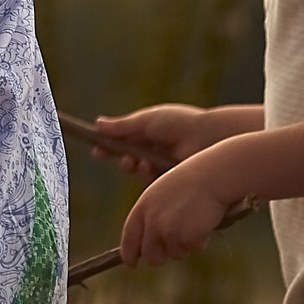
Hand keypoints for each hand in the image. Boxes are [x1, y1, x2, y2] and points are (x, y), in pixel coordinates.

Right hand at [91, 105, 219, 179]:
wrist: (206, 137)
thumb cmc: (178, 123)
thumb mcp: (145, 120)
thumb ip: (121, 126)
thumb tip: (97, 124)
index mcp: (146, 133)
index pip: (121, 141)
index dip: (107, 147)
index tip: (96, 151)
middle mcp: (152, 149)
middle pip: (128, 159)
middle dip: (123, 160)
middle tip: (124, 159)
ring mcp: (162, 165)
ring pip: (139, 172)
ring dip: (134, 167)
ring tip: (138, 162)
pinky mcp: (171, 179)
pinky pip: (152, 183)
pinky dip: (147, 176)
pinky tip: (149, 168)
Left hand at [119, 152, 246, 267]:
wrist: (211, 177)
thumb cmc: (188, 184)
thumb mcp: (160, 196)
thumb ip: (151, 218)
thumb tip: (147, 247)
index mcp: (142, 208)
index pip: (129, 239)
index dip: (129, 255)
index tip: (132, 264)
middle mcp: (152, 222)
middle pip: (151, 256)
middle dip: (161, 257)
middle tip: (175, 245)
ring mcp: (168, 231)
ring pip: (174, 255)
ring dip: (184, 246)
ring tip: (192, 221)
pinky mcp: (186, 238)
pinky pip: (192, 250)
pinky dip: (200, 242)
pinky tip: (203, 222)